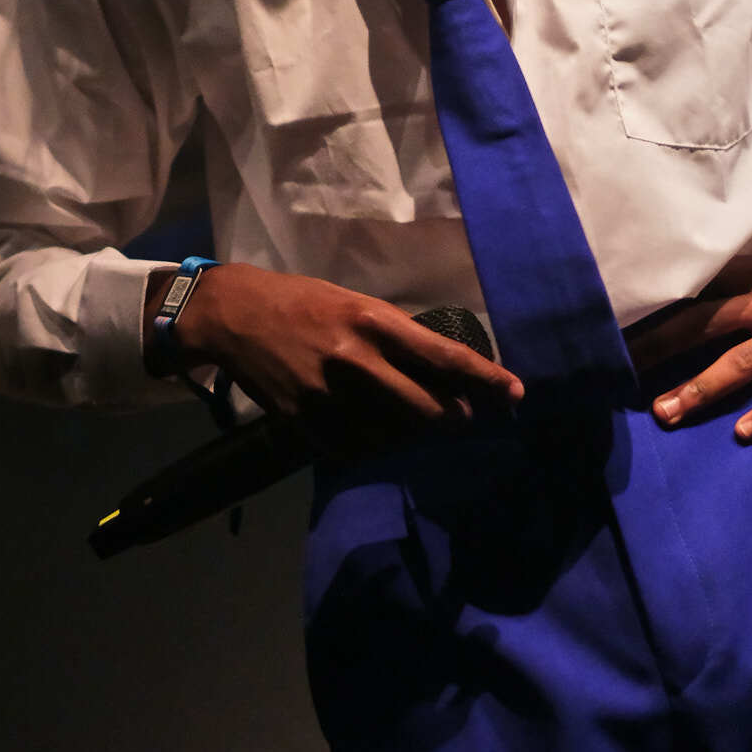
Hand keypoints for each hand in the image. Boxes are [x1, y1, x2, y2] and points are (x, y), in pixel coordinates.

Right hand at [146, 263, 522, 456]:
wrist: (235, 316)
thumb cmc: (302, 301)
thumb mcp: (353, 303)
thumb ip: (395, 336)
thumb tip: (443, 371)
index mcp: (372, 320)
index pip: (444, 358)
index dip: (486, 380)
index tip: (517, 394)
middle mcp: (356, 359)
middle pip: (429, 410)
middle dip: (455, 419)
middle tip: (461, 417)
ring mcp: (330, 396)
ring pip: (396, 436)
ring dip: (411, 434)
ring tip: (407, 420)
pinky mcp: (306, 422)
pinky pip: (357, 450)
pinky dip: (372, 445)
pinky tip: (369, 430)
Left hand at [629, 237, 751, 442]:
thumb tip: (705, 278)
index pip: (695, 290)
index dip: (656, 308)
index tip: (614, 325)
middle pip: (701, 323)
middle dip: (659, 347)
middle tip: (620, 367)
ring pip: (741, 364)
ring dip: (701, 389)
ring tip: (666, 413)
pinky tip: (744, 432)